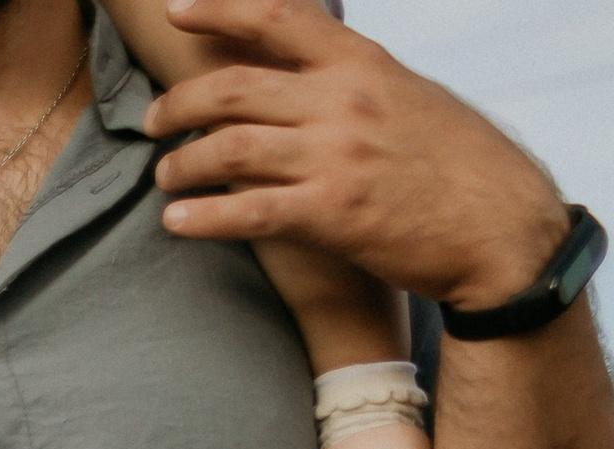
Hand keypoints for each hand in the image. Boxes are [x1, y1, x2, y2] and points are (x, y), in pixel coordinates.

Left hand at [146, 0, 568, 310]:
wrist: (499, 224)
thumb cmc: (457, 164)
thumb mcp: (408, 97)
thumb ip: (355, 85)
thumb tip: (314, 80)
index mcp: (361, 63)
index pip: (278, 17)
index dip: (221, 8)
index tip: (178, 9)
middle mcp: (343, 100)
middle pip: (234, 87)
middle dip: (180, 103)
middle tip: (154, 123)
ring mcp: (335, 156)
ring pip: (230, 148)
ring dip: (183, 163)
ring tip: (164, 178)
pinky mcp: (331, 215)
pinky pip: (247, 211)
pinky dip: (202, 218)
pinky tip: (177, 223)